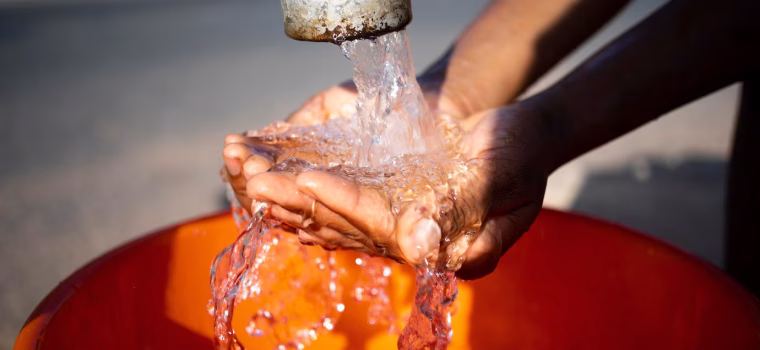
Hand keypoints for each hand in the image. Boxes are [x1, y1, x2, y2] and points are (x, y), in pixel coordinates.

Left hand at [229, 102, 553, 278]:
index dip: (346, 204)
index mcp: (452, 248)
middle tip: (258, 183)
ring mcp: (405, 232)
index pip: (388, 229)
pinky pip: (347, 211)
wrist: (522, 137)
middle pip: (353, 230)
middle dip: (304, 205)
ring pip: (342, 222)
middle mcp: (422, 248)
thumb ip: (465, 208)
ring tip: (254, 185)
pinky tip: (282, 193)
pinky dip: (313, 201)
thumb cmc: (522, 152)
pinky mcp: (394, 212)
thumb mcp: (502, 175)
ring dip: (297, 204)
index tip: (308, 180)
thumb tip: (421, 240)